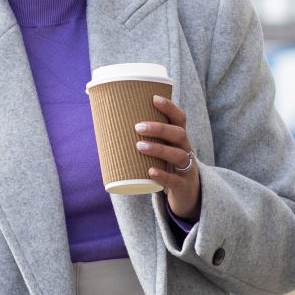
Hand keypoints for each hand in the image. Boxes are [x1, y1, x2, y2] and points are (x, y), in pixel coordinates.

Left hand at [137, 93, 201, 222]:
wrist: (186, 195)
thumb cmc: (166, 167)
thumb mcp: (161, 152)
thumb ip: (143, 140)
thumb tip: (107, 128)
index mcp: (179, 140)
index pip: (180, 119)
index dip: (169, 107)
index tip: (153, 98)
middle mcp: (186, 151)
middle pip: (179, 134)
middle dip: (160, 128)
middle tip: (138, 127)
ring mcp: (187, 169)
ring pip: (178, 155)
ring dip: (159, 149)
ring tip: (139, 146)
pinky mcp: (183, 186)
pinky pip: (175, 180)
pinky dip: (163, 175)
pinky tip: (150, 171)